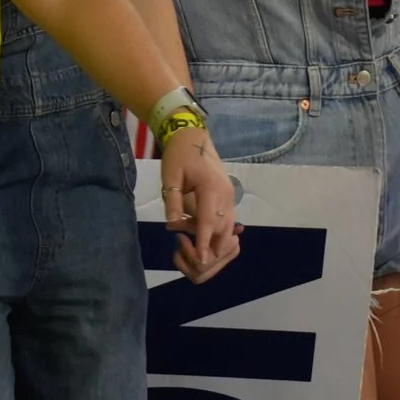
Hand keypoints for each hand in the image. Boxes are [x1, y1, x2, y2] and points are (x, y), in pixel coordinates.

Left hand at [159, 128, 240, 282]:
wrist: (193, 138)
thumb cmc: (179, 156)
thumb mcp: (170, 176)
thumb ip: (172, 201)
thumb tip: (171, 224)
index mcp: (211, 188)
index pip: (208, 221)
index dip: (204, 242)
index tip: (202, 260)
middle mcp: (225, 195)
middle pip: (222, 230)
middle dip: (207, 245)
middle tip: (181, 243)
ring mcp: (230, 197)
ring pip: (227, 228)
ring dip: (212, 239)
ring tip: (188, 237)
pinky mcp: (228, 198)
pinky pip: (226, 222)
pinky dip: (215, 231)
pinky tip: (197, 230)